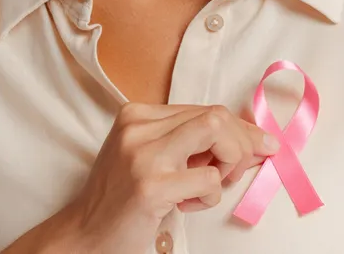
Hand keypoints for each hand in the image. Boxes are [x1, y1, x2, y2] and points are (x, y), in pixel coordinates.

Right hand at [55, 102, 278, 250]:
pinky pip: (210, 181)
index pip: (205, 109)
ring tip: (207, 187)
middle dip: (243, 143)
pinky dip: (210, 196)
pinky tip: (185, 205)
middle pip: (217, 117)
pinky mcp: (152, 186)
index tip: (260, 145)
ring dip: (228, 165)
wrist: (84, 234)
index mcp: (138, 114)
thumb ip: (185, 141)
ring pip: (218, 135)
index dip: (239, 129)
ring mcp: (144, 155)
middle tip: (240, 170)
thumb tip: (246, 136)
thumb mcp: (147, 156)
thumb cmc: (121, 198)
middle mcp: (138, 127)